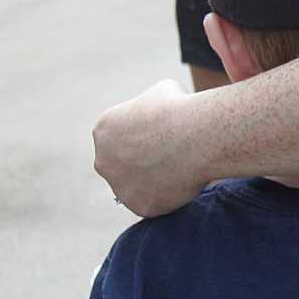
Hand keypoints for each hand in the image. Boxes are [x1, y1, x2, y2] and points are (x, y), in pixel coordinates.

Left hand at [92, 79, 205, 217]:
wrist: (195, 136)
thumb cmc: (180, 108)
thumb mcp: (160, 92)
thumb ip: (151, 108)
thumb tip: (161, 112)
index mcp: (104, 130)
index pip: (118, 139)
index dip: (141, 138)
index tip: (161, 138)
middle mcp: (103, 160)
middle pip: (120, 166)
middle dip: (139, 164)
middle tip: (168, 159)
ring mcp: (119, 187)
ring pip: (135, 188)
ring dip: (152, 183)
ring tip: (179, 171)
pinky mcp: (139, 206)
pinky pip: (154, 203)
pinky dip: (167, 197)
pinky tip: (183, 183)